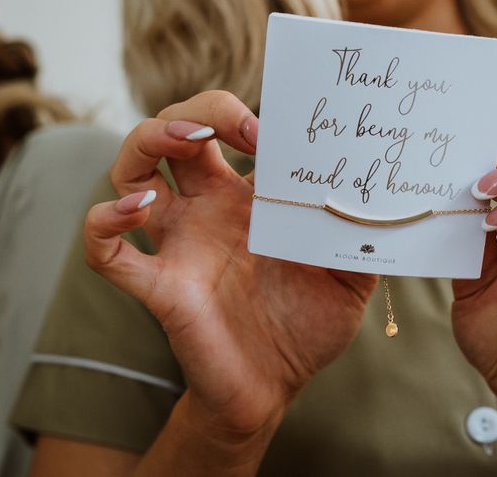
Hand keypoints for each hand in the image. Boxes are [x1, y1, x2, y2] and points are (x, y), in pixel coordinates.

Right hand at [84, 91, 377, 437]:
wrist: (274, 385)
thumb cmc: (308, 323)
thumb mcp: (351, 274)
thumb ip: (363, 237)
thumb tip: (389, 200)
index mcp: (251, 198)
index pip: (230, 131)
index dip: (242, 114)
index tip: (276, 126)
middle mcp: (208, 209)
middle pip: (175, 132)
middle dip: (194, 112)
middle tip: (234, 125)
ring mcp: (180, 243)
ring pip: (131, 169)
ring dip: (147, 142)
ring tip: (187, 142)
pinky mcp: (160, 284)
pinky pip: (107, 249)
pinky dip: (107, 221)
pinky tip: (139, 209)